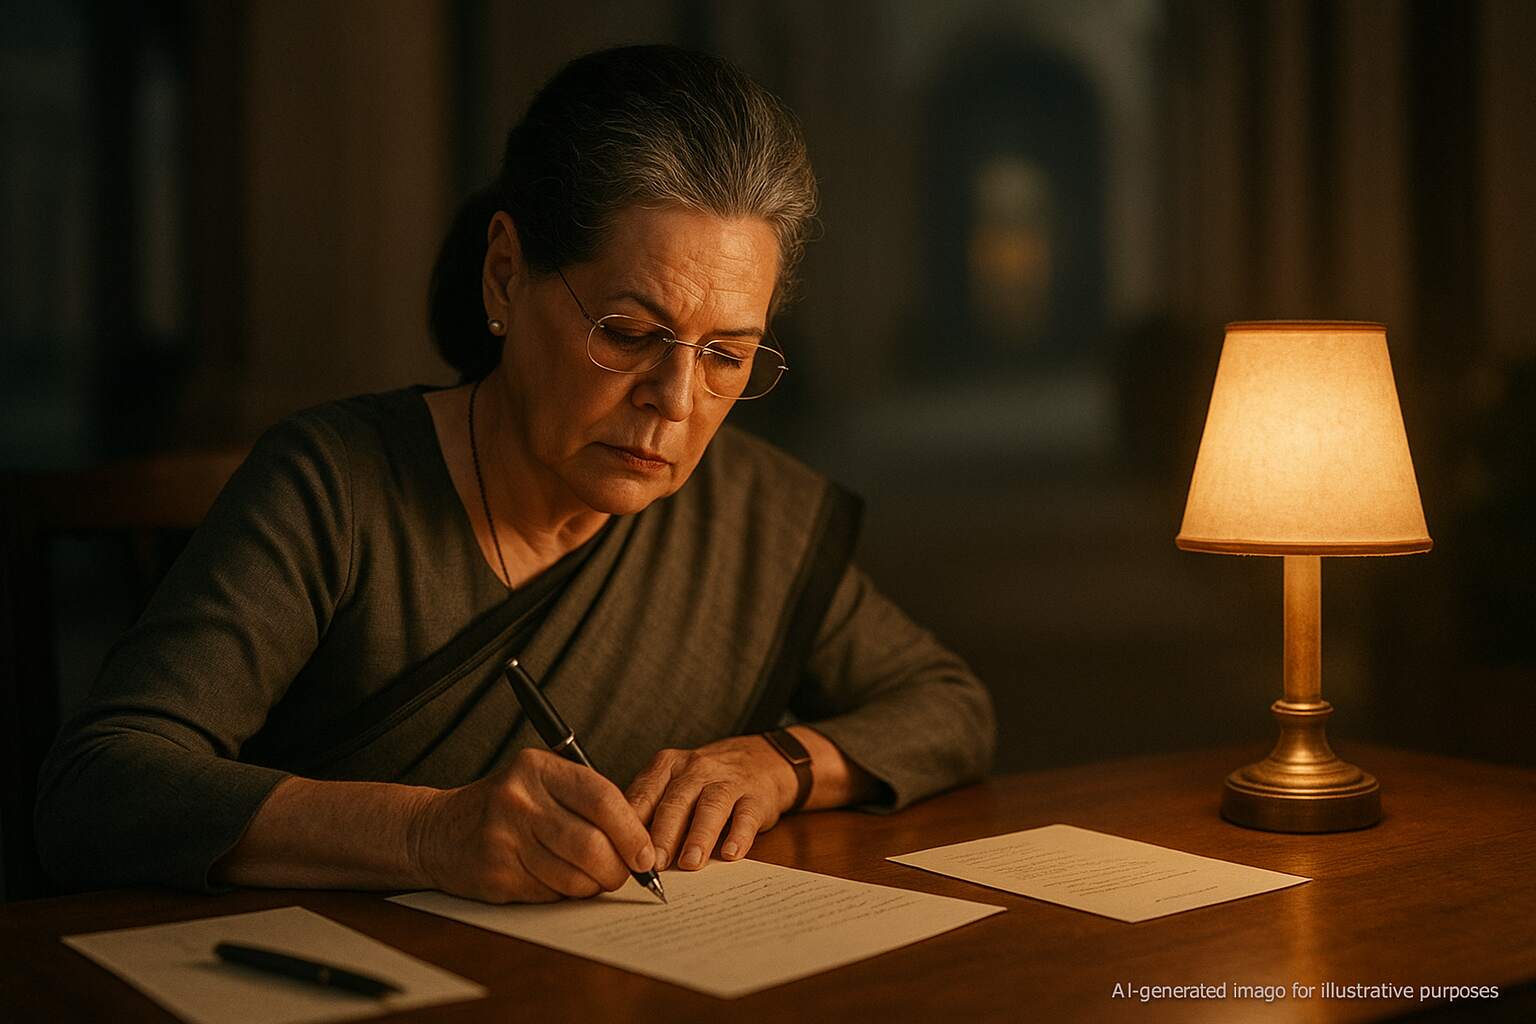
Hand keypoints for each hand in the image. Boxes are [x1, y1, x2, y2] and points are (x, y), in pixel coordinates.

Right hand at [413, 748, 655, 902]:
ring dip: (593, 886)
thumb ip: (587, 801)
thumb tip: (640, 842)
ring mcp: (504, 837)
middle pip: (591, 844)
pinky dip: (565, 894)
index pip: (602, 798)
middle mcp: (520, 799)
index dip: (631, 831)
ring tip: (592, 878)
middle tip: (625, 874)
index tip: (645, 854)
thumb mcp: (542, 783)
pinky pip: (551, 894)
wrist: (438, 830)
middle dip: (618, 868)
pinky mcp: (496, 873)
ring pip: (574, 876)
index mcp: (538, 768)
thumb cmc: (506, 806)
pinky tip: (557, 880)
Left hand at [624, 735, 797, 871]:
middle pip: (676, 802)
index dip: (634, 825)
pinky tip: (731, 853)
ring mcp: (728, 781)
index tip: (626, 854)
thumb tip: (624, 854)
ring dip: (699, 836)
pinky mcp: (756, 796)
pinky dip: (739, 835)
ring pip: (710, 807)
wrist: (760, 759)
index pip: (645, 794)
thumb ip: (651, 811)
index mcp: (667, 766)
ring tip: (690, 862)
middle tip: (655, 864)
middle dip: (663, 834)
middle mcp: (695, 769)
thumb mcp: (673, 783)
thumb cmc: (705, 781)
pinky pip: (747, 815)